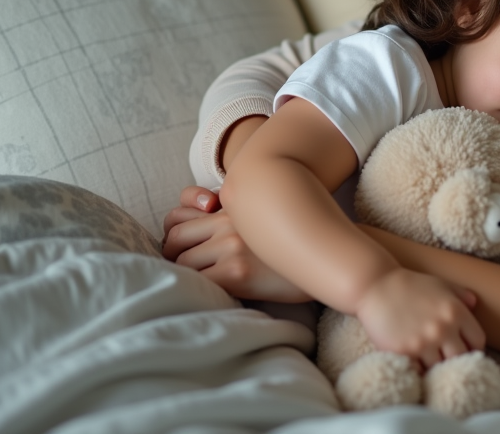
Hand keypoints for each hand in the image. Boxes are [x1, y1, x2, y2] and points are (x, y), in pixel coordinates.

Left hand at [162, 186, 311, 302]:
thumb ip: (229, 218)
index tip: (186, 247)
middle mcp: (229, 222)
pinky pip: (199, 282)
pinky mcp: (237, 272)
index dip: (174, 231)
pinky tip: (216, 294)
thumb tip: (200, 220)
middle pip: (175, 237)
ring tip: (203, 283)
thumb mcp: (259, 222)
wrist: (325, 262)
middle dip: (174, 255)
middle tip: (188, 269)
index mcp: (233, 207)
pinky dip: (200, 291)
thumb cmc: (291, 247)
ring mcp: (232, 246)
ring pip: (183, 262)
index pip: (180, 211)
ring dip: (187, 275)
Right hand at [355, 267, 484, 369]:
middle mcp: (443, 328)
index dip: (474, 347)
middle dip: (456, 360)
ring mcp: (424, 342)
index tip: (466, 350)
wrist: (375, 286)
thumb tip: (474, 303)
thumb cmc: (409, 284)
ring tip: (431, 361)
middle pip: (461, 358)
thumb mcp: (439, 284)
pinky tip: (416, 361)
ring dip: (436, 365)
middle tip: (448, 359)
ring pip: (440, 368)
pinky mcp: (404, 352)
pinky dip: (419, 369)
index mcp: (456, 311)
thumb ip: (460, 294)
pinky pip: (419, 371)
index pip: (478, 341)